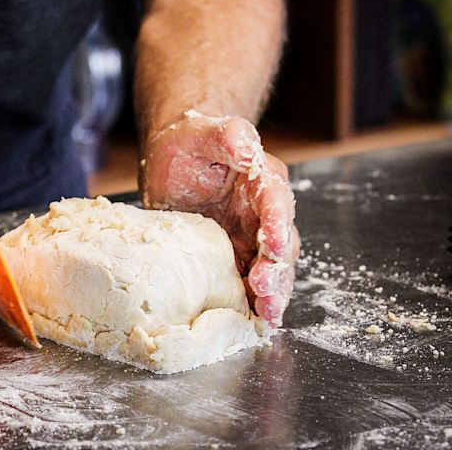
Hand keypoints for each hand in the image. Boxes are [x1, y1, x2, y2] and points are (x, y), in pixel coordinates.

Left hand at [139, 111, 298, 326]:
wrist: (173, 160)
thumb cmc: (190, 142)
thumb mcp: (203, 132)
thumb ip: (229, 135)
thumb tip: (246, 146)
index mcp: (262, 180)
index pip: (277, 201)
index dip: (278, 222)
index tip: (272, 241)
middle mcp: (264, 212)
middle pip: (281, 243)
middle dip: (277, 268)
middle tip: (264, 288)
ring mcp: (251, 237)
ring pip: (272, 268)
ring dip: (272, 292)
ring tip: (266, 313)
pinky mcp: (235, 256)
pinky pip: (249, 281)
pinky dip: (253, 302)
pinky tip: (255, 322)